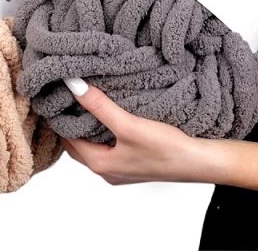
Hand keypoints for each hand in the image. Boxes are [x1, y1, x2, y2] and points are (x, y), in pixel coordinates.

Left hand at [60, 80, 217, 185]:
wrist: (199, 162)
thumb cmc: (166, 149)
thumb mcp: (129, 125)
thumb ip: (100, 106)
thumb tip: (75, 87)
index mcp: (100, 164)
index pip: (67, 139)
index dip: (61, 117)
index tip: (58, 95)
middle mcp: (108, 170)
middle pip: (79, 144)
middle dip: (73, 122)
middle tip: (70, 97)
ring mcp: (122, 168)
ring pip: (96, 145)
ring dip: (92, 126)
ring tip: (90, 102)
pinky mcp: (137, 162)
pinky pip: (113, 146)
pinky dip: (107, 131)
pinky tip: (115, 115)